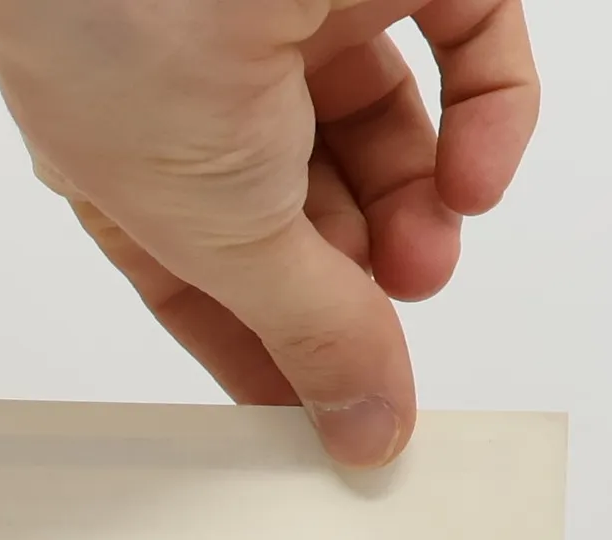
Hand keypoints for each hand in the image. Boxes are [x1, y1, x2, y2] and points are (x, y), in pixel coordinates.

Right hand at [0, 0, 539, 465]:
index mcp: (138, 163)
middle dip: (358, 281)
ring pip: (393, 133)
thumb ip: (310, 332)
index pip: (210, 277)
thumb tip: (363, 426)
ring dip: (422, 213)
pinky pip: (471, 38)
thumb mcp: (225, 234)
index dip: (267, 349)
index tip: (322, 414)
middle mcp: (213, 88)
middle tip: (385, 335)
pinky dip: (487, 115)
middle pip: (309, 210)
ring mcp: (301, 16)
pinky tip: (471, 180)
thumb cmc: (124, 45)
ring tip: (428, 259)